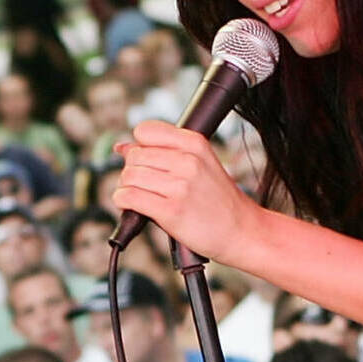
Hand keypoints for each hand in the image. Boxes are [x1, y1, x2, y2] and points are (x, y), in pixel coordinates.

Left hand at [114, 122, 255, 257]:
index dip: (140, 147)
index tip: (148, 162)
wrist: (242, 231)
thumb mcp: (199, 164)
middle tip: (146, 186)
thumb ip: (161, 151)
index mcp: (195, 143)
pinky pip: (128, 197)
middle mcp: (188, 161)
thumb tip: (120, 146)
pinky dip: (124, 202)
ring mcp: (180, 186)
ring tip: (143, 198)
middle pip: (134, 156)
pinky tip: (136, 207)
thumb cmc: (218, 200)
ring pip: (128, 176)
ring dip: (127, 188)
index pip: (145, 130)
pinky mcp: (171, 211)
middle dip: (132, 171)